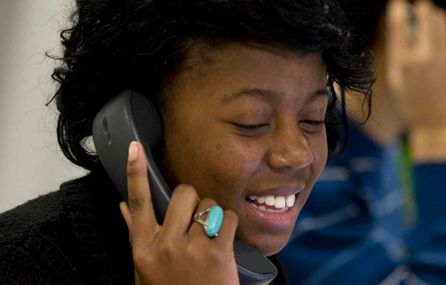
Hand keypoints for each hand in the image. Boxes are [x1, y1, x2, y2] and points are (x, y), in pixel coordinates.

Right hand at [119, 141, 239, 284]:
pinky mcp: (218, 255)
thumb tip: (123, 206)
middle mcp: (166, 245)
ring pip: (209, 205)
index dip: (135, 172)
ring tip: (210, 235)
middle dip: (193, 199)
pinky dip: (230, 225)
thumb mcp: (144, 268)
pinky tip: (224, 241)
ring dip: (213, 215)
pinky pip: (229, 218)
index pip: (138, 201)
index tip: (135, 148)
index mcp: (144, 247)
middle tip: (195, 216)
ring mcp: (192, 250)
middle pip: (184, 193)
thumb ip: (135, 234)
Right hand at [386, 0, 445, 159]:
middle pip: (425, 16)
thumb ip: (397, 52)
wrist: (436, 122)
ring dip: (433, 16)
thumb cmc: (412, 103)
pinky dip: (442, 28)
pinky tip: (438, 33)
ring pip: (441, 22)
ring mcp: (443, 56)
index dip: (398, 8)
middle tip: (416, 7)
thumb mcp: (395, 79)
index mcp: (404, 62)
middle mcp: (425, 55)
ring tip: (428, 16)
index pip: (398, 24)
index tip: (398, 3)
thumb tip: (401, 28)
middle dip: (420, 9)